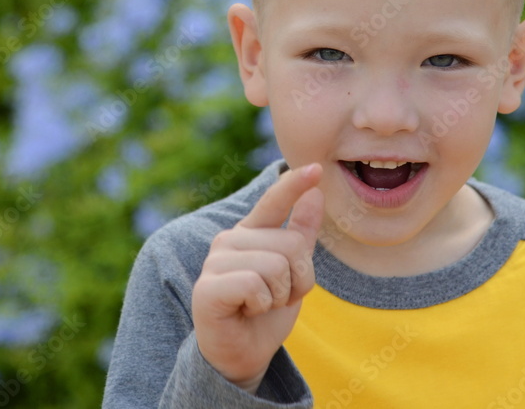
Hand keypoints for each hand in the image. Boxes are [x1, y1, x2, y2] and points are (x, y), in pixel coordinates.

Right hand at [191, 162, 324, 394]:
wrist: (241, 355)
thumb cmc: (264, 314)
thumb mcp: (293, 273)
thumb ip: (301, 234)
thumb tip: (316, 192)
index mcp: (250, 234)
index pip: (274, 202)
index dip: (293, 185)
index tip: (316, 169)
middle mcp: (230, 240)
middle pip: (290, 246)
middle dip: (297, 281)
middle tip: (275, 299)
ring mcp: (215, 262)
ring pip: (275, 267)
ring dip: (279, 296)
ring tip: (260, 306)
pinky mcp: (208, 287)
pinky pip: (255, 285)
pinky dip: (261, 305)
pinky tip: (246, 312)